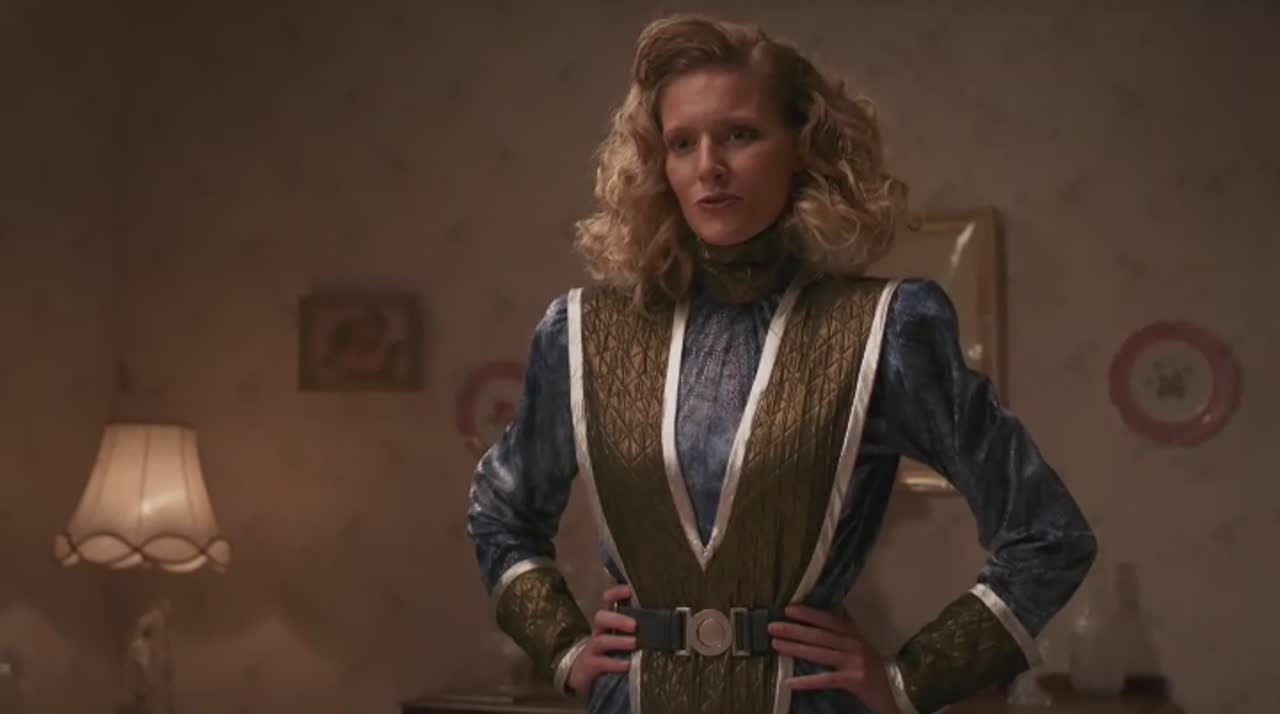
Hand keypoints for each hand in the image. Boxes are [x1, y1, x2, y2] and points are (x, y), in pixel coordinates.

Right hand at [566, 584, 636, 693]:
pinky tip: (628, 665)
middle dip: (618, 619)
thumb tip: (661, 623)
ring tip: (634, 643)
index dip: (616, 593)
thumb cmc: (608, 651)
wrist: (584, 672)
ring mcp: (593, 648)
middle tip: (634, 625)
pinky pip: (602, 663)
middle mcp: (599, 631)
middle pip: (601, 617)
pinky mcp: (591, 665)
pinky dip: (616, 664)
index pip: (607, 600)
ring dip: (619, 641)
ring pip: (602, 641)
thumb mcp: (619, 636)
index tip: (628, 590)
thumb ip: (634, 628)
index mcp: (607, 621)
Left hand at [768, 605, 900, 713]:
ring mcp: (856, 662)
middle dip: (795, 629)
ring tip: (776, 645)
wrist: (897, 696)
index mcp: (855, 636)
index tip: (789, 609)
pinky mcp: (856, 680)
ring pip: (820, 653)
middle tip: (773, 626)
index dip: (809, 614)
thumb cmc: (874, 674)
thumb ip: (842, 640)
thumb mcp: (860, 651)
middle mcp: (855, 645)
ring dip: (796, 648)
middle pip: (820, 635)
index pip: (829, 620)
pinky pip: (826, 679)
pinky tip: (789, 682)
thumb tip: (814, 630)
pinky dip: (806, 681)